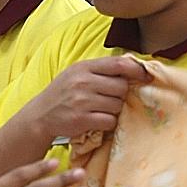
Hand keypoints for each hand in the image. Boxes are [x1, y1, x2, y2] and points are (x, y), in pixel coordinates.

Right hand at [23, 56, 149, 141]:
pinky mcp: (82, 119)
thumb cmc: (63, 93)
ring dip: (114, 110)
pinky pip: (110, 121)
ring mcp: (81, 101)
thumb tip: (135, 68)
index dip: (138, 70)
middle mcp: (82, 82)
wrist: (39, 116)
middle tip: (111, 99)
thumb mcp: (77, 74)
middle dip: (121, 95)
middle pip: (122, 87)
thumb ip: (101, 70)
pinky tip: (97, 120)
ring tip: (100, 110)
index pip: (119, 64)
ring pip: (118, 105)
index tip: (146, 77)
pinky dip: (108, 123)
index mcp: (84, 67)